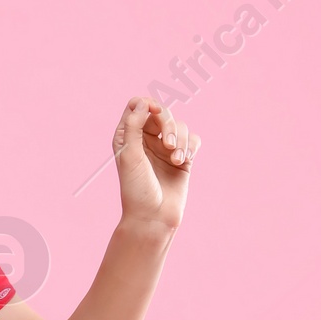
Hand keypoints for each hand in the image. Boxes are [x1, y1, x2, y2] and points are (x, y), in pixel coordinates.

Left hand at [112, 96, 197, 231]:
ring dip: (181, 139)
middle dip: (169, 124)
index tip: (155, 113)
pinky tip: (182, 161)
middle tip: (168, 144)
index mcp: (127, 136)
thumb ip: (134, 126)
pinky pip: (193, 140)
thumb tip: (144, 102)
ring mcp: (165, 148)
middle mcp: (146, 140)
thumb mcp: (129, 155)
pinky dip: (190, 147)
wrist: (153, 217)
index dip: (148, 104)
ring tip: (175, 159)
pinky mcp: (182, 158)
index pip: (137, 105)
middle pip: (162, 113)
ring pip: (180, 126)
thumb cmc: (136, 189)